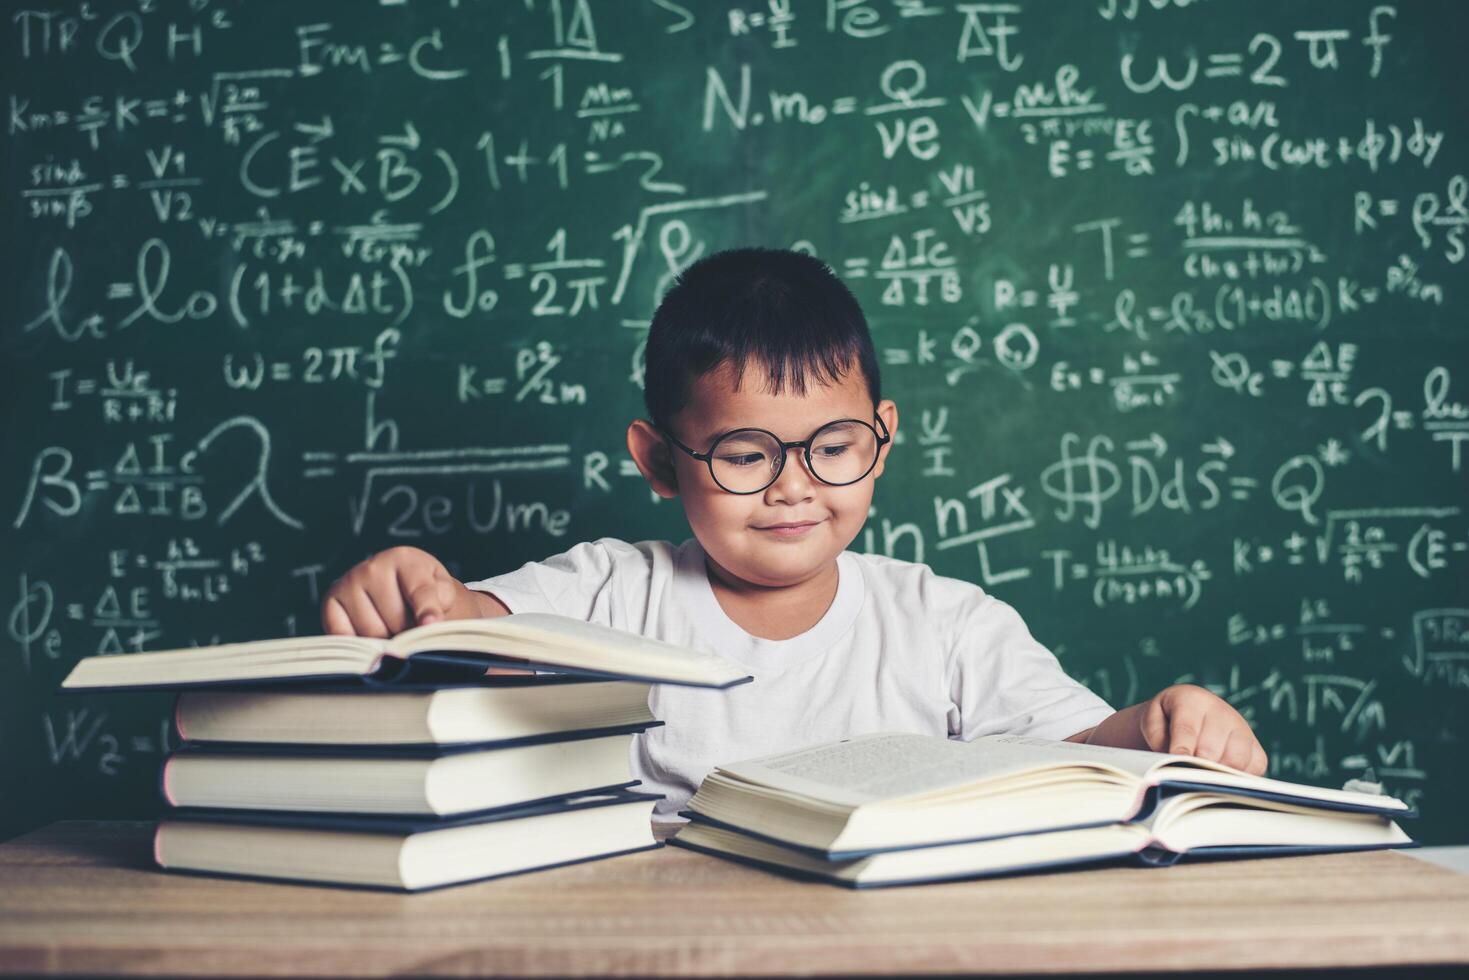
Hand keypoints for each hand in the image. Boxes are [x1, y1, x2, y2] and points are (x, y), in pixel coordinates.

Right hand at [321, 546, 503, 636]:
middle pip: (395, 620)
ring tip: (393, 626)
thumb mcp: (446, 598)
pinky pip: (344, 637)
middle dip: (408, 632)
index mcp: (407, 560)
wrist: (405, 595)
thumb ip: (441, 608)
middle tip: (413, 626)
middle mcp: (373, 566)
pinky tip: (371, 632)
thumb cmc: (431, 599)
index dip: (427, 610)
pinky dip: (359, 644)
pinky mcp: (331, 601)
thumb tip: (428, 625)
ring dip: (386, 640)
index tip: (431, 623)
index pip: (419, 590)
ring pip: (371, 633)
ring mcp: (349, 582)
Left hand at [1139, 684, 1267, 774]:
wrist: (1184, 716)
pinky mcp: (1255, 747)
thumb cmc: (1166, 722)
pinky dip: (1240, 777)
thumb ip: (1158, 737)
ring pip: (1236, 760)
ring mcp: (1242, 728)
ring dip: (1217, 774)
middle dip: (1197, 766)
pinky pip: (1256, 767)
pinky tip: (1222, 776)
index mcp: (1192, 700)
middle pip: (1212, 748)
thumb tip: (1175, 760)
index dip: (1181, 748)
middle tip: (1186, 777)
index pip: (1187, 728)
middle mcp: (1221, 711)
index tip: (1176, 762)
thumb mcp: (1153, 722)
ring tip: (1201, 778)